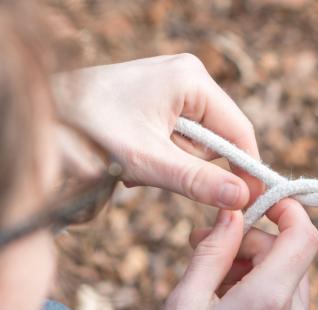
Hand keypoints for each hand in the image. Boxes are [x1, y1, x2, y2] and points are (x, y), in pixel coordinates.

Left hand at [53, 54, 263, 208]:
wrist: (46, 111)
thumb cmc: (89, 128)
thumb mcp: (149, 161)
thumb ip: (198, 181)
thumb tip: (243, 197)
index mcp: (193, 80)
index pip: (239, 132)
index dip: (246, 169)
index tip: (249, 203)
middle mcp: (189, 76)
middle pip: (218, 138)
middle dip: (191, 164)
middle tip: (156, 172)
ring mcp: (175, 84)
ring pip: (196, 141)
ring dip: (172, 161)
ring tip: (137, 161)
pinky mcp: (161, 96)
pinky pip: (179, 135)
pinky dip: (161, 152)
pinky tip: (135, 151)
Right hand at [138, 199, 317, 309]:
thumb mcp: (184, 304)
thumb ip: (213, 252)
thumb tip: (233, 212)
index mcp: (269, 301)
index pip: (304, 236)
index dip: (287, 210)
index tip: (258, 203)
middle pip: (293, 257)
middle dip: (255, 241)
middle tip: (208, 243)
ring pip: (289, 282)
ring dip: (257, 268)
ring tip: (212, 278)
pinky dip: (263, 295)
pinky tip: (226, 307)